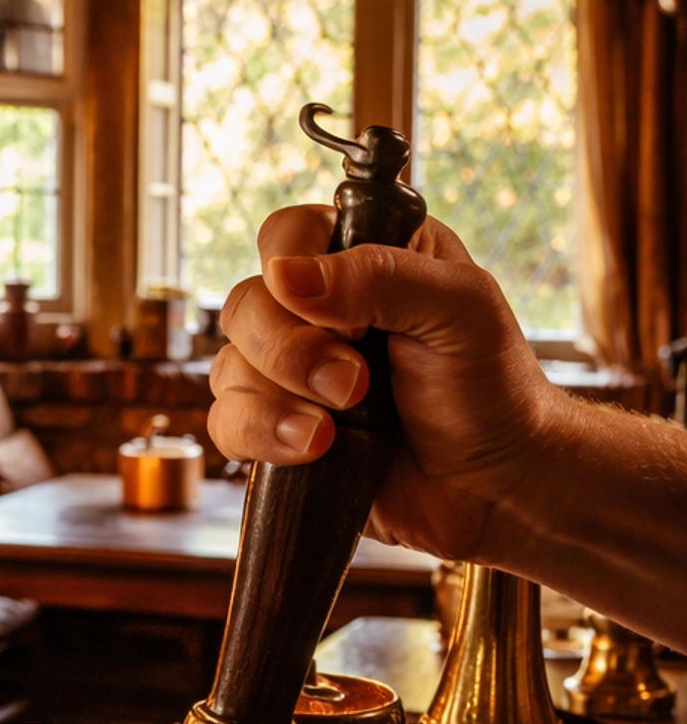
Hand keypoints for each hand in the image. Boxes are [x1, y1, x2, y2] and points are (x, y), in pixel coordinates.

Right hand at [208, 205, 558, 559]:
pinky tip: (314, 448)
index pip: (288, 235)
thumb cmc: (493, 391)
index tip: (351, 320)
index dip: (296, 272)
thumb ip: (379, 277)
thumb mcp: (460, 311)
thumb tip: (284, 275)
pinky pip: (227, 421)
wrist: (496, 487)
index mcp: (366, 258)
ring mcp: (295, 373)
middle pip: (246, 302)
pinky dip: (261, 435)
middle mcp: (321, 310)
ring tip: (335, 428)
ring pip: (229, 364)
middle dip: (289, 351)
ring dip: (277, 399)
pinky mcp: (281, 429)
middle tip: (353, 383)